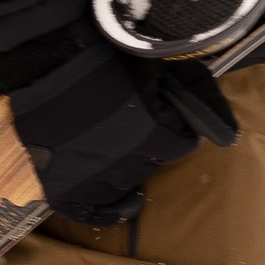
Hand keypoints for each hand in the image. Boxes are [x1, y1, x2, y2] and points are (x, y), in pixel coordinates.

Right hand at [0, 0, 235, 220]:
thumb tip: (218, 119)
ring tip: (124, 148)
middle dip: (153, 142)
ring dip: (129, 167)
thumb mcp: (157, 66)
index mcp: (154, 135)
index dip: (178, 125)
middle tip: (140, 119)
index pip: (183, 143)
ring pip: (125, 183)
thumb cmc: (103, 53)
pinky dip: (107, 211)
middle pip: (154, 162)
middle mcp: (127, 163)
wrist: (46, 57)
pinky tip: (123, 205)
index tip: (170, 113)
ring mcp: (94, 177)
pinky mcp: (64, 183)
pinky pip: (90, 211)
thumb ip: (189, 92)